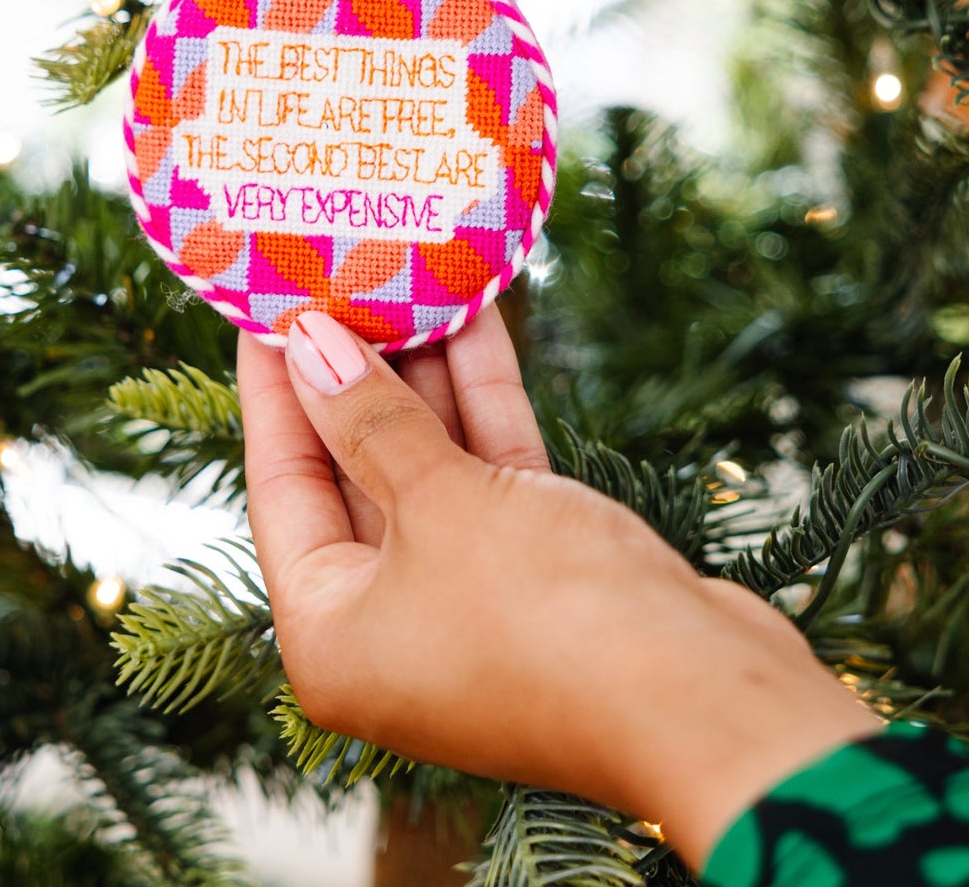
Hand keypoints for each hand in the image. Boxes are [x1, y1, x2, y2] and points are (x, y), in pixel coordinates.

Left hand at [240, 305, 876, 871]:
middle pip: (353, 468)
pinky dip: (481, 399)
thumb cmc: (545, 616)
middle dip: (353, 368)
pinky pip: (490, 469)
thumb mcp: (440, 504)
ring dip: (422, 371)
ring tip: (406, 270)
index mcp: (331, 634)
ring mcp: (468, 596)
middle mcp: (390, 621)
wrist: (702, 697)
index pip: (281, 484)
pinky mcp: (539, 570)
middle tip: (339, 271)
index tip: (266, 301)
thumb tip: (309, 346)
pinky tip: (477, 316)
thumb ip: (371, 420)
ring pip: (427, 461)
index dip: (275, 387)